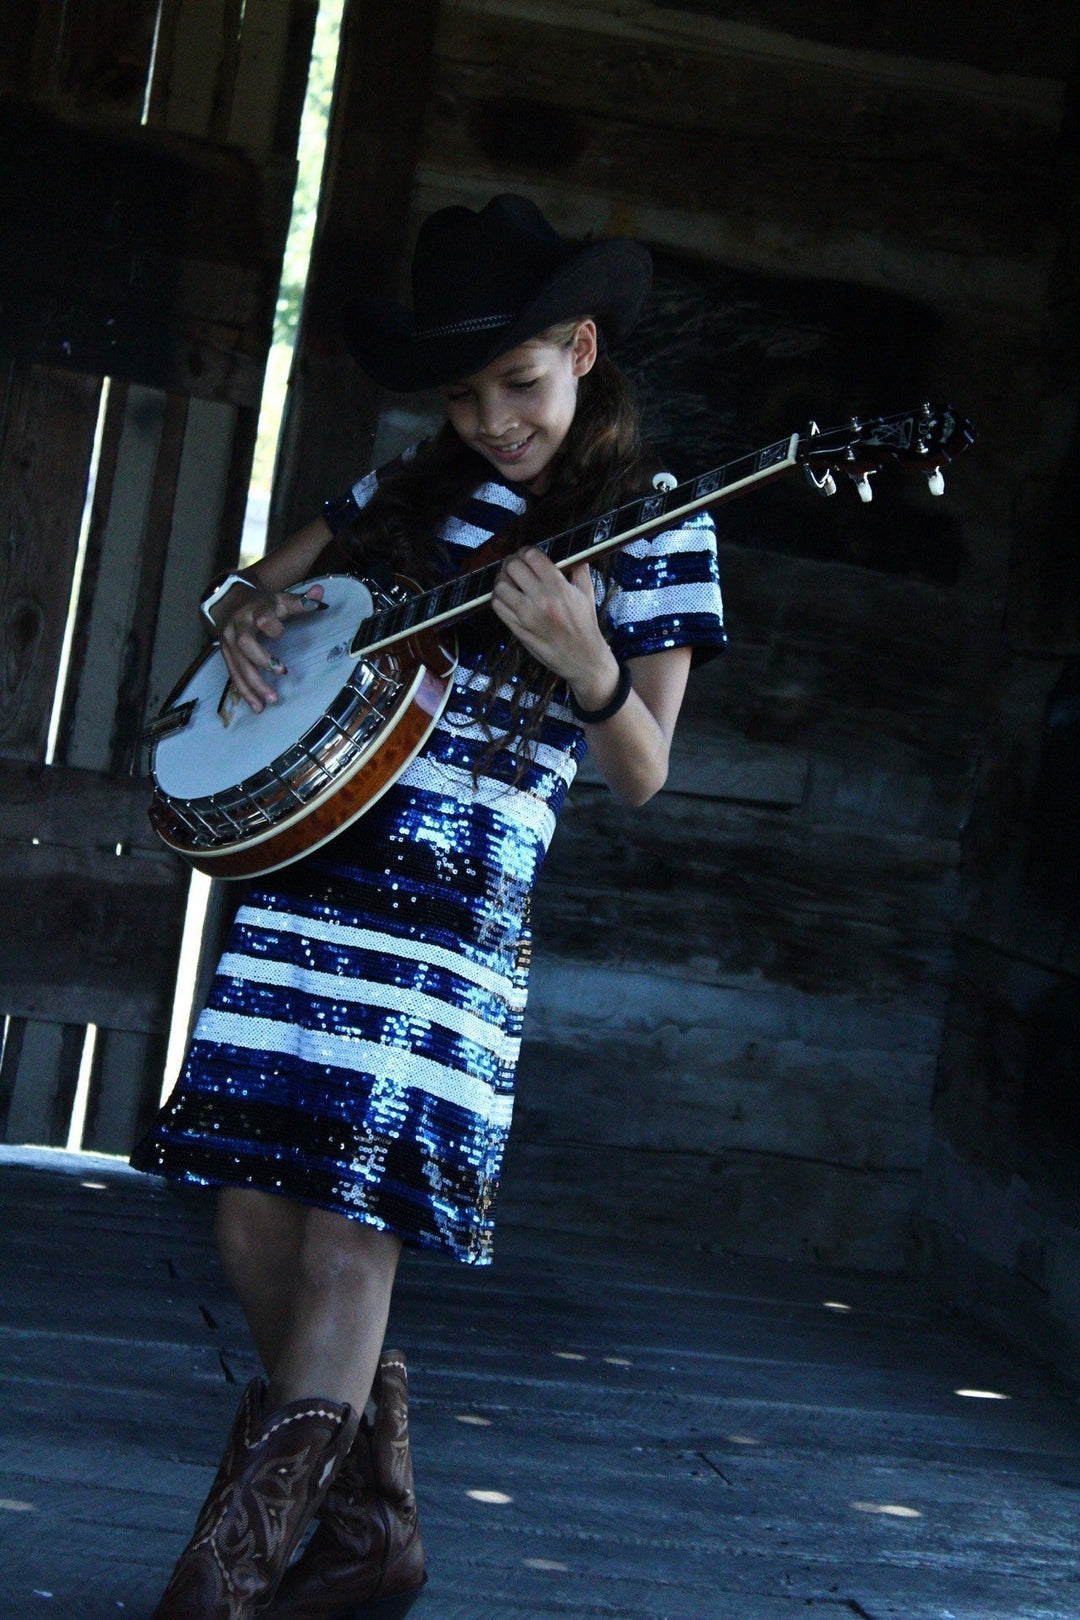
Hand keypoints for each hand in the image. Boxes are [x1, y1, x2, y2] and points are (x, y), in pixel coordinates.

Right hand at [215, 581, 324, 711]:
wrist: (228, 602)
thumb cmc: (261, 604)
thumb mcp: (279, 599)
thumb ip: (300, 600)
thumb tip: (320, 593)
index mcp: (254, 610)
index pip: (262, 617)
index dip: (272, 626)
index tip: (281, 634)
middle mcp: (238, 625)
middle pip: (244, 643)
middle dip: (262, 659)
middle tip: (282, 671)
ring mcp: (228, 641)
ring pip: (238, 664)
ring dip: (254, 684)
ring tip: (271, 700)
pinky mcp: (225, 655)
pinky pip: (233, 675)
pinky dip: (245, 692)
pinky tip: (257, 706)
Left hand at [490, 548, 618, 699]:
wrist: (582, 658)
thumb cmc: (585, 624)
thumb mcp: (587, 593)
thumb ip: (579, 568)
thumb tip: (570, 550)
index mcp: (558, 588)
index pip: (531, 557)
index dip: (526, 551)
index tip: (528, 554)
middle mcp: (540, 600)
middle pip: (512, 567)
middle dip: (512, 562)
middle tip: (516, 564)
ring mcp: (526, 615)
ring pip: (500, 586)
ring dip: (502, 579)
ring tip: (509, 579)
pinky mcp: (517, 628)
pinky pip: (497, 606)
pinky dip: (499, 597)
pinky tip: (506, 596)